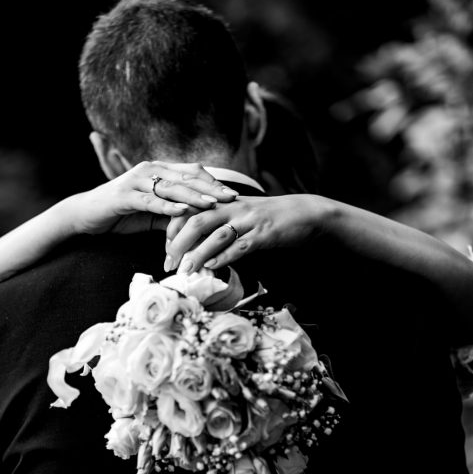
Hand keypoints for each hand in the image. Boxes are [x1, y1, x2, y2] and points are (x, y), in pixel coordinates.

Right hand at [70, 161, 237, 234]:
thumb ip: (175, 214)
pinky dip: (167, 206)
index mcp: (158, 171)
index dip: (213, 182)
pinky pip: (151, 200)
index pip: (192, 172)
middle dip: (211, 188)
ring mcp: (136, 181)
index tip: (233, 194)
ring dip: (194, 196)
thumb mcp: (153, 214)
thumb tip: (200, 223)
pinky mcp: (125, 195)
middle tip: (232, 198)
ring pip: (172, 187)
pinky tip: (183, 210)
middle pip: (187, 177)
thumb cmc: (121, 215)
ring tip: (213, 204)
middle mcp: (149, 170)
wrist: (86, 215)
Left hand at [164, 194, 325, 273]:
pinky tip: (213, 267)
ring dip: (198, 254)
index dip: (174, 230)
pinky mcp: (265, 233)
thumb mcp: (241, 217)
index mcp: (225, 203)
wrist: (305, 213)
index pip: (190, 211)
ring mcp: (249, 220)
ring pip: (216, 235)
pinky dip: (225, 257)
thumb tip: (197, 248)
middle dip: (178, 243)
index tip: (167, 251)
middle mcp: (234, 208)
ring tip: (186, 270)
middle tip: (169, 264)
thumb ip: (220, 227)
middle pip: (196, 221)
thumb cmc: (270, 219)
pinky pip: (241, 245)